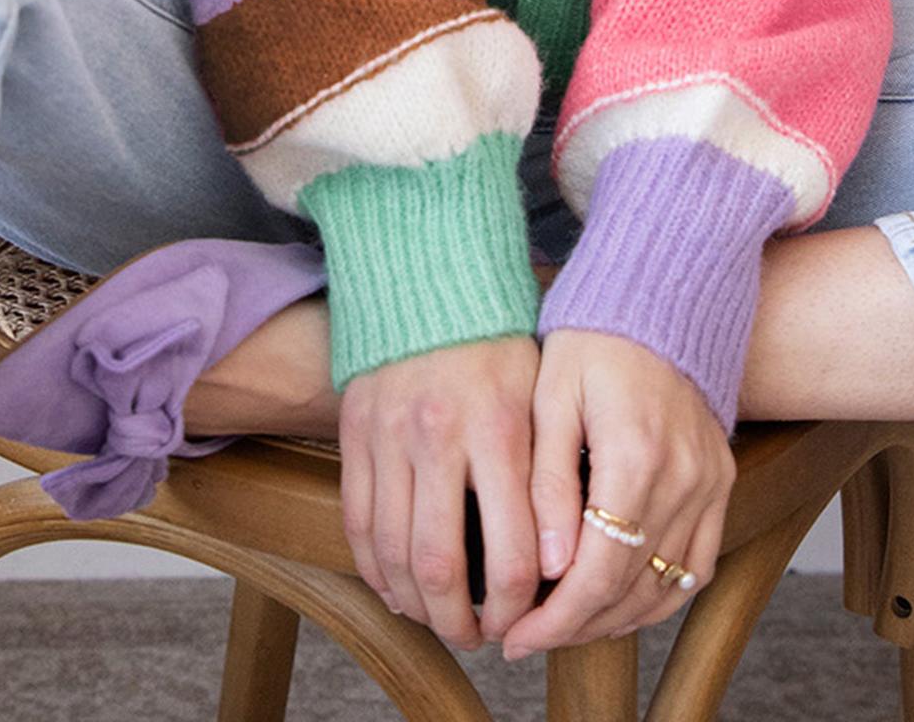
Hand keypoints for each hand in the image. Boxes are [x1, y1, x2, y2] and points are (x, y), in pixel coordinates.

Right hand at [339, 336, 540, 649]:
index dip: (519, 607)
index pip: (511, 553)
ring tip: (440, 619)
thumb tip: (559, 559)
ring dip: (417, 605)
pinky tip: (398, 587)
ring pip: (392, 555)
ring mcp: (388, 436)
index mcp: (499, 429)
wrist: (431, 278)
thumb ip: (548, 472)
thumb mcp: (541, 394)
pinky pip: (357, 524)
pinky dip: (375, 570)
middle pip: (440, 568)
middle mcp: (439, 436)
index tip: (527, 620)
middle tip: (479, 636)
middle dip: (461, 622)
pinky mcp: (354, 435)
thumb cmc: (499, 341)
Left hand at [501, 329, 734, 658]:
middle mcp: (685, 476)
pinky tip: (619, 604)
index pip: (598, 572)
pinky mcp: (721, 480)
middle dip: (574, 627)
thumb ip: (548, 481)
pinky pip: (698, 563)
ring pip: (667, 587)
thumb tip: (547, 565)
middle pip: (631, 589)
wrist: (661, 292)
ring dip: (615, 619)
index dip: (555, 619)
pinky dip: (660, 595)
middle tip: (526, 638)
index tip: (515, 635)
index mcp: (636, 454)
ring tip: (563, 626)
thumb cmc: (592, 336)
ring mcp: (711, 481)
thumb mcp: (551, 396)